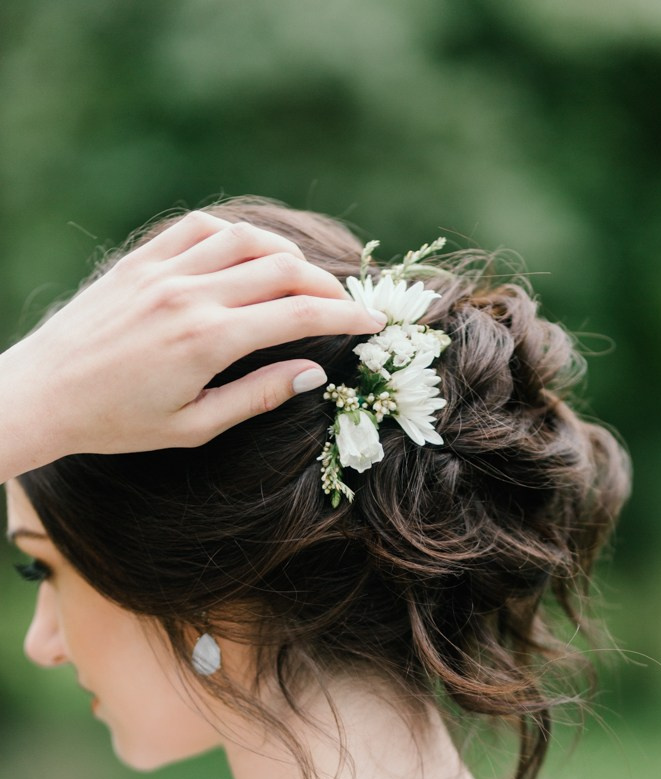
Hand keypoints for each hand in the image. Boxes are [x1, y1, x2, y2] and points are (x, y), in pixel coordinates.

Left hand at [0, 210, 385, 479]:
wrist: (45, 394)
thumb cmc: (118, 422)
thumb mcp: (194, 426)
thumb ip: (258, 397)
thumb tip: (314, 373)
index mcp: (208, 341)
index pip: (299, 315)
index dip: (346, 316)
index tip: (372, 323)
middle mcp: (190, 295)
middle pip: (283, 270)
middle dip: (327, 286)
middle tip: (345, 305)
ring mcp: (163, 271)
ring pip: (246, 239)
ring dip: (286, 254)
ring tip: (303, 278)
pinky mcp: (140, 261)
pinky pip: (200, 228)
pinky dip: (236, 235)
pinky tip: (247, 254)